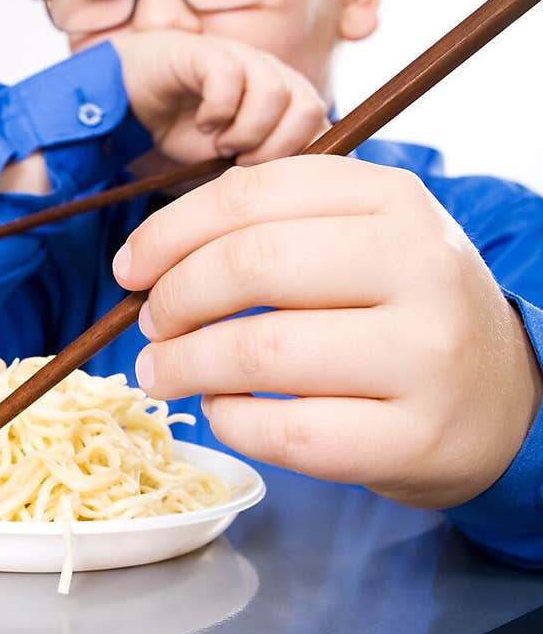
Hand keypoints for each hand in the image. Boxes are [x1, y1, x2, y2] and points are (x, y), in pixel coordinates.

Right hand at [109, 31, 329, 165]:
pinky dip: (218, 109)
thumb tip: (295, 205)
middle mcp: (277, 79)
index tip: (275, 187)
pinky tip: (204, 123)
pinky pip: (231, 76)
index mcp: (290, 109)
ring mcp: (246, 61)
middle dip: (278, 148)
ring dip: (247, 131)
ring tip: (221, 145)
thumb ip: (265, 179)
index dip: (307, 164)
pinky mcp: (211, 52)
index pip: (328, 131)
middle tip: (244, 163)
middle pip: (310, 109)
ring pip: (275, 93)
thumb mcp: (231, 170)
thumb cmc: (189, 138)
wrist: (138, 102)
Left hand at [112, 157, 542, 508]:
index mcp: (397, 201)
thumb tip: (151, 260)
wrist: (503, 399)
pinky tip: (224, 411)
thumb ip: (277, 230)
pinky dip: (231, 422)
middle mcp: (419, 267)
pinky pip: (286, 431)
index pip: (255, 196)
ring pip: (262, 353)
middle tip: (151, 327)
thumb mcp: (366, 242)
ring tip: (165, 373)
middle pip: (253, 267)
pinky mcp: (413, 437)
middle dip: (174, 300)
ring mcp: (424, 356)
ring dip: (186, 367)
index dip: (171, 233)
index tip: (131, 269)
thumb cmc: (405, 314)